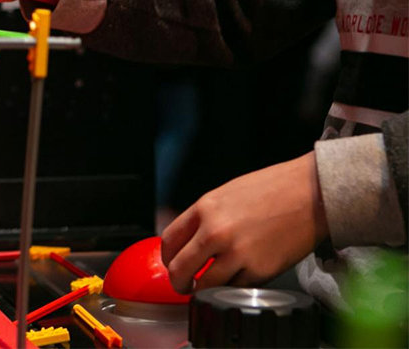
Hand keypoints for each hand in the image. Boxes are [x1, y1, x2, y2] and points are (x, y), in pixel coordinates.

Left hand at [161, 151, 328, 292]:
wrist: (312, 192)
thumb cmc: (273, 189)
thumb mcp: (226, 194)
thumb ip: (204, 217)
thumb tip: (188, 241)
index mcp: (205, 208)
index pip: (169, 241)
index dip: (167, 258)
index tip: (171, 265)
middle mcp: (216, 231)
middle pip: (180, 269)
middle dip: (178, 282)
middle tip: (183, 286)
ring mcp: (238, 253)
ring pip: (206, 285)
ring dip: (204, 289)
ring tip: (209, 286)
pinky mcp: (260, 270)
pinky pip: (235, 288)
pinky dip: (233, 287)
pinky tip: (238, 278)